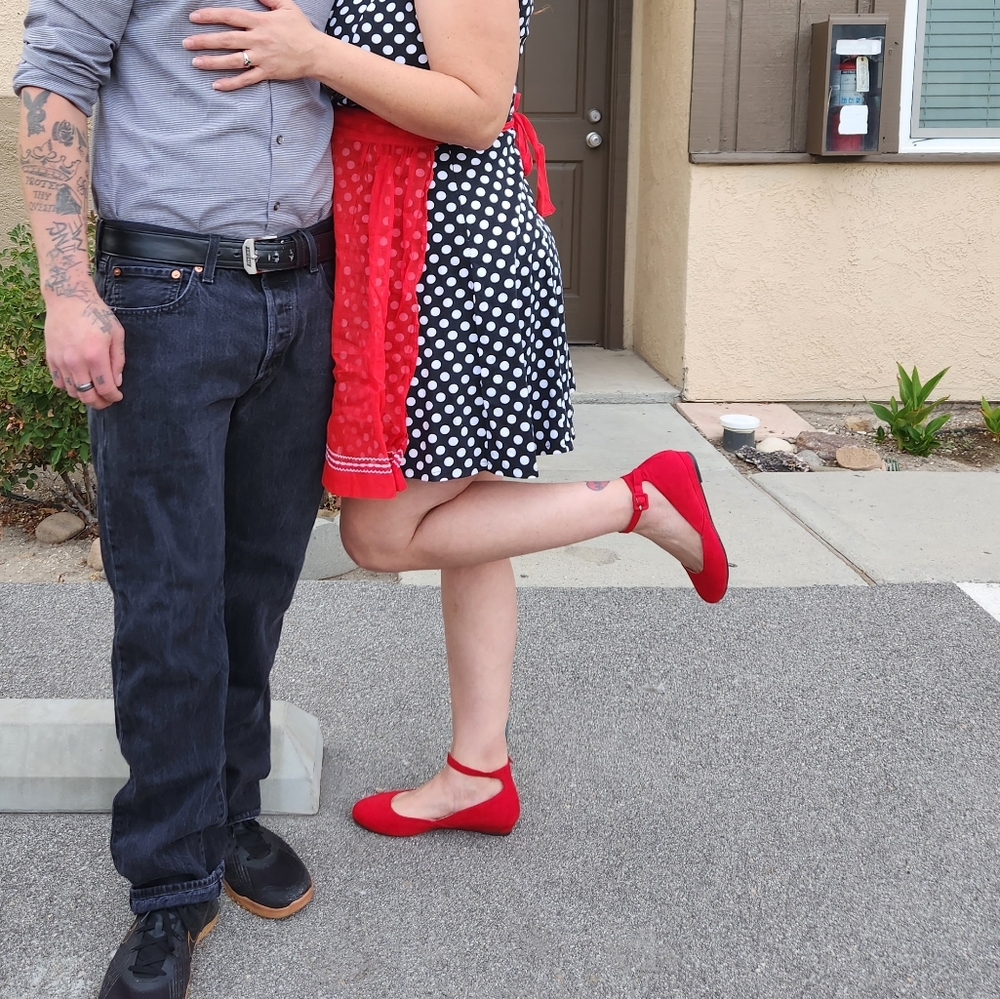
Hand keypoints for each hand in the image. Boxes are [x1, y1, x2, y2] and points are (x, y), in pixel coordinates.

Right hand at [45, 289, 125, 409]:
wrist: (68, 299)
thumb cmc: (97, 314)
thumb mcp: (116, 334)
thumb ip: (118, 360)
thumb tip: (117, 382)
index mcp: (95, 356)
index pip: (105, 389)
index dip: (113, 397)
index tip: (118, 396)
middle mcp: (76, 361)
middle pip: (87, 396)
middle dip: (100, 403)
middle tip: (107, 401)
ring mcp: (60, 360)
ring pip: (71, 392)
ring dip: (84, 395)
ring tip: (94, 391)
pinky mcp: (50, 357)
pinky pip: (58, 382)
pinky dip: (68, 387)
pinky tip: (78, 381)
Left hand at [185, 0, 323, 91]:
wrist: (316, 53)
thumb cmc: (302, 29)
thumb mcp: (286, 6)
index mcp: (260, 22)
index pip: (230, 16)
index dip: (210, 16)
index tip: (194, 18)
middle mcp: (258, 40)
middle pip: (226, 39)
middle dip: (204, 41)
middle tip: (186, 43)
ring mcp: (262, 58)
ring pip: (232, 60)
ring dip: (212, 62)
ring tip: (195, 62)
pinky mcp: (267, 73)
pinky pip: (246, 79)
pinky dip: (231, 83)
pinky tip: (216, 85)